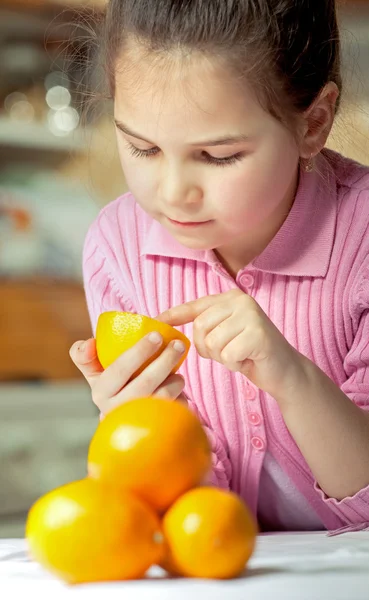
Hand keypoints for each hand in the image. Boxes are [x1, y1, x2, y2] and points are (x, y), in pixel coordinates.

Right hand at [69, 333, 187, 415]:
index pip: (119, 368)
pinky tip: (177, 389)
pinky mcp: (157, 431)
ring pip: (163, 398)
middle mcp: (117, 410)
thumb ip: (84, 355)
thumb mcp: (94, 372)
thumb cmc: (112, 387)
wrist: (124, 422)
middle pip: (145, 383)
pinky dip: (181, 397)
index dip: (139, 351)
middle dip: (165, 360)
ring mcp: (138, 423)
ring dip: (175, 380)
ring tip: (178, 369)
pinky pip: (174, 412)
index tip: (156, 335)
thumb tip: (89, 343)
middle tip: (178, 345)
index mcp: (100, 392)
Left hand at [157, 289, 303, 397]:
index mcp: (231, 297)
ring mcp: (251, 315)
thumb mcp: (225, 334)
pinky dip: (235, 364)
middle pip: (200, 327)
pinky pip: (227, 355)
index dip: (174, 314)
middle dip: (208, 348)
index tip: (157, 320)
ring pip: (212, 342)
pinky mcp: (258, 334)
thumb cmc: (250, 353)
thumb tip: (168, 325)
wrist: (285, 370)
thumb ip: (206, 326)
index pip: (195, 306)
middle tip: (227, 352)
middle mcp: (241, 300)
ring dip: (222, 357)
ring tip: (239, 354)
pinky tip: (248, 360)